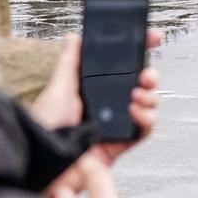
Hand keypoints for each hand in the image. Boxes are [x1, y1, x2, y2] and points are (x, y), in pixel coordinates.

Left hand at [28, 30, 162, 163]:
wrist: (46, 160)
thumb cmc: (45, 128)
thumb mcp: (57, 89)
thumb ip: (69, 63)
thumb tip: (74, 37)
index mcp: (94, 89)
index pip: (121, 67)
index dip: (139, 52)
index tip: (152, 38)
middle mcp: (108, 105)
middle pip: (140, 85)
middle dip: (150, 76)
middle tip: (146, 75)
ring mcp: (118, 123)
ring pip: (148, 105)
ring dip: (149, 97)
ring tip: (136, 95)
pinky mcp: (123, 142)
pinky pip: (145, 129)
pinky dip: (146, 119)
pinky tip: (135, 112)